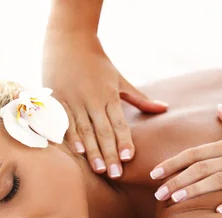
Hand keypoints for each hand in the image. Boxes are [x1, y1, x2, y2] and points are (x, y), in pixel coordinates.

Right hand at [43, 31, 166, 177]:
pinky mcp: (57, 99)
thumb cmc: (97, 62)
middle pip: (103, 131)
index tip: (129, 158)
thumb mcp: (119, 80)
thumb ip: (139, 99)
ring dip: (92, 151)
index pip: (119, 123)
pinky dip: (71, 137)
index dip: (124, 141)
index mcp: (108, 95)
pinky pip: (64, 122)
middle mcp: (92, 99)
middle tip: (116, 175)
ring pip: (84, 130)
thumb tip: (164, 109)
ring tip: (99, 169)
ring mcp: (73, 100)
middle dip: (110, 154)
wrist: (70, 39)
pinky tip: (77, 152)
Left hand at [150, 96, 221, 211]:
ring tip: (174, 201)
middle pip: (199, 169)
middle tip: (156, 195)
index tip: (154, 174)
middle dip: (176, 182)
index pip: (194, 154)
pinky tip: (219, 211)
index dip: (172, 164)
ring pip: (218, 180)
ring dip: (195, 190)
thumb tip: (220, 110)